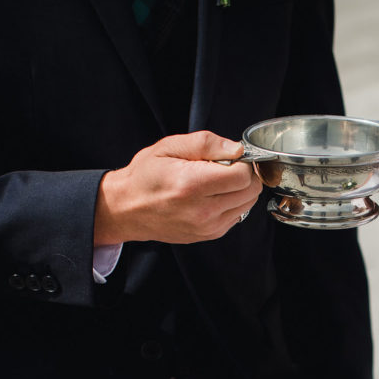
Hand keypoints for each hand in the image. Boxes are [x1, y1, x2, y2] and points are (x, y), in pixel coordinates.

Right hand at [94, 131, 261, 245]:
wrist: (127, 209)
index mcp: (192, 185)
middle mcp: (203, 210)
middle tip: (223, 168)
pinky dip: (232, 203)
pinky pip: (237, 215)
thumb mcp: (170, 147)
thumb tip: (237, 149)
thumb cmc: (145, 177)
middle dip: (244, 175)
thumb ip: (207, 143)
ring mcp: (208, 227)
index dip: (241, 162)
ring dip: (239, 190)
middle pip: (250, 191)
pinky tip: (211, 196)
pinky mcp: (210, 234)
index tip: (229, 158)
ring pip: (248, 204)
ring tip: (215, 182)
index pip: (243, 175)